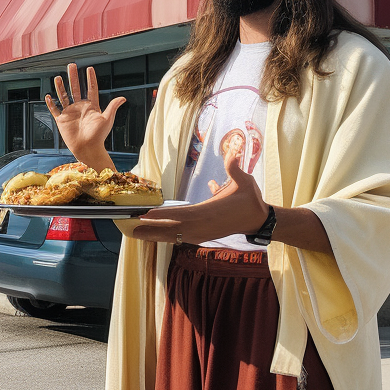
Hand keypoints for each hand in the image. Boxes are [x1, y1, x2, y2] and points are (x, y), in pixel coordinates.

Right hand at [45, 64, 124, 169]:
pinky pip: (55, 110)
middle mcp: (80, 107)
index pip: (91, 89)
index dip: (90, 79)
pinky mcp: (62, 120)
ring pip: (64, 96)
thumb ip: (113, 107)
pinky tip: (48, 96)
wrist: (88, 149)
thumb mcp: (107, 119)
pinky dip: (51, 103)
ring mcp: (70, 113)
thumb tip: (123, 98)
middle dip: (73, 77)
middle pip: (75, 88)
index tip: (89, 68)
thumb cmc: (99, 136)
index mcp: (92, 106)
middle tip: (71, 65)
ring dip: (60, 87)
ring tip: (58, 77)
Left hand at [132, 144, 267, 244]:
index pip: (181, 214)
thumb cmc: (251, 200)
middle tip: (130, 227)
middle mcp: (202, 226)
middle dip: (151, 228)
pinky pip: (180, 238)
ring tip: (136, 233)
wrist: (259, 220)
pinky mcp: (203, 237)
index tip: (145, 215)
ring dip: (154, 235)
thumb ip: (234, 167)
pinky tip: (153, 236)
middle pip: (172, 229)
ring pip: (174, 236)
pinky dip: (166, 237)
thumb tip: (232, 152)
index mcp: (209, 212)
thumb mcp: (245, 181)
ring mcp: (202, 234)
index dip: (162, 215)